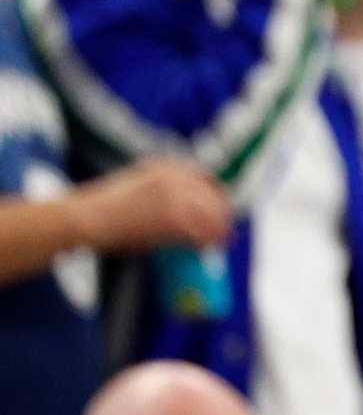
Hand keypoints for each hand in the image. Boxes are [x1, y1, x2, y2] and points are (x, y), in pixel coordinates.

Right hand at [69, 159, 232, 253]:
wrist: (84, 217)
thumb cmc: (105, 207)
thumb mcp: (137, 182)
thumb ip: (164, 187)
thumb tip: (189, 209)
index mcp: (167, 165)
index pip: (206, 179)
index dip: (216, 197)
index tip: (220, 212)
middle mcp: (176, 176)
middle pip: (215, 196)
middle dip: (222, 215)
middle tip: (225, 233)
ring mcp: (176, 195)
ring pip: (213, 213)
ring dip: (219, 229)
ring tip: (219, 243)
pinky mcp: (172, 217)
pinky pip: (201, 230)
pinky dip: (207, 241)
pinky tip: (206, 248)